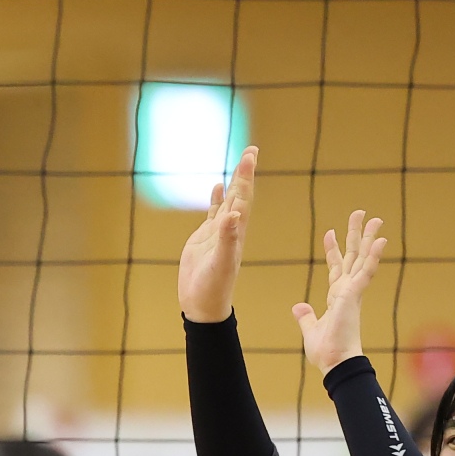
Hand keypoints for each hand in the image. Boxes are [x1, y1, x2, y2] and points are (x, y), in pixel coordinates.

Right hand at [178, 145, 257, 322]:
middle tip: (251, 150)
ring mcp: (218, 232)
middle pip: (240, 194)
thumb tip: (234, 213)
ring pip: (229, 201)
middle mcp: (230, 228)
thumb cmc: (213, 287)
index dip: (246, 176)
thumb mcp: (220, 263)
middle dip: (244, 172)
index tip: (250, 155)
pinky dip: (217, 199)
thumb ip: (227, 238)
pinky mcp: (204, 239)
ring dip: (234, 182)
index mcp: (237, 231)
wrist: (204, 304)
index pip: (244, 197)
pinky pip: (213, 213)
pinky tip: (217, 188)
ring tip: (240, 163)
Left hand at [291, 210, 387, 374]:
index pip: (335, 267)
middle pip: (352, 256)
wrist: (335, 362)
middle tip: (360, 214)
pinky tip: (381, 239)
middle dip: (355, 235)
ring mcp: (353, 292)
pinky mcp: (355, 296)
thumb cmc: (326, 350)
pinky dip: (373, 256)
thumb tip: (298, 307)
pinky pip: (366, 271)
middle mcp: (347, 291)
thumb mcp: (310, 329)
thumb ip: (306, 316)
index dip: (333, 249)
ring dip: (368, 238)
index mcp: (337, 296)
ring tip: (375, 218)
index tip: (330, 232)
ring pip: (362, 259)